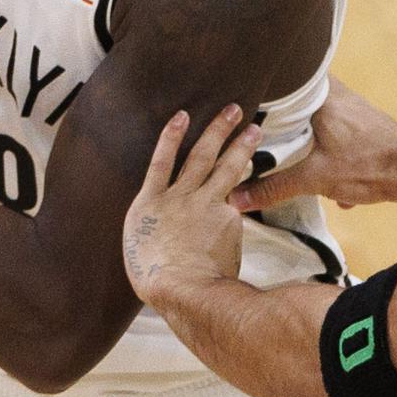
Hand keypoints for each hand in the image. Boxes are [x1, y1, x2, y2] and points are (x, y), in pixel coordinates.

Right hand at [124, 105, 261, 305]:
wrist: (181, 287)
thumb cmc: (155, 278)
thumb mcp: (141, 248)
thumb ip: (156, 230)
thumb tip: (173, 230)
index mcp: (148, 204)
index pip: (160, 161)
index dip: (171, 137)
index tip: (183, 115)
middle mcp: (177, 198)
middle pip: (200, 155)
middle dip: (216, 130)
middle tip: (233, 109)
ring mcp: (203, 205)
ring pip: (224, 169)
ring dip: (240, 146)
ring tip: (254, 130)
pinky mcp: (226, 218)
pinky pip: (234, 209)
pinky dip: (240, 207)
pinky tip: (249, 209)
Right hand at [230, 77, 396, 211]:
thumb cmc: (369, 167)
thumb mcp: (314, 179)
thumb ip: (275, 187)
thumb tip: (238, 198)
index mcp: (322, 97)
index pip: (284, 80)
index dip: (264, 92)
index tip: (245, 102)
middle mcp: (339, 94)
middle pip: (299, 101)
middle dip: (285, 124)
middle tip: (265, 138)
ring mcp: (355, 108)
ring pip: (319, 118)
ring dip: (309, 140)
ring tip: (294, 157)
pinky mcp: (367, 124)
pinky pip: (337, 131)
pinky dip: (330, 150)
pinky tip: (331, 177)